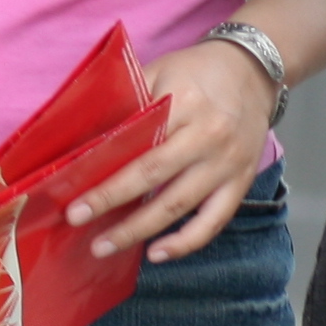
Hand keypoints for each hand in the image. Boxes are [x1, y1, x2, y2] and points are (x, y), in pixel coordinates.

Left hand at [71, 45, 271, 261]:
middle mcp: (208, 137)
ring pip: (179, 206)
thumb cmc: (195, 71)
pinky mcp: (241, 183)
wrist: (252, 72)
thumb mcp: (159, 71)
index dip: (103, 170)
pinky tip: (157, 254)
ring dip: (140, 231)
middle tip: (77, 220)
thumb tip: (82, 134)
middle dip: (112, 203)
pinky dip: (186, 242)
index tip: (73, 190)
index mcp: (184, 104)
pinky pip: (214, 221)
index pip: (135, 143)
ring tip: (105, 247)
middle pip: (153, 178)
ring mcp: (227, 164)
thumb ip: (126, 100)